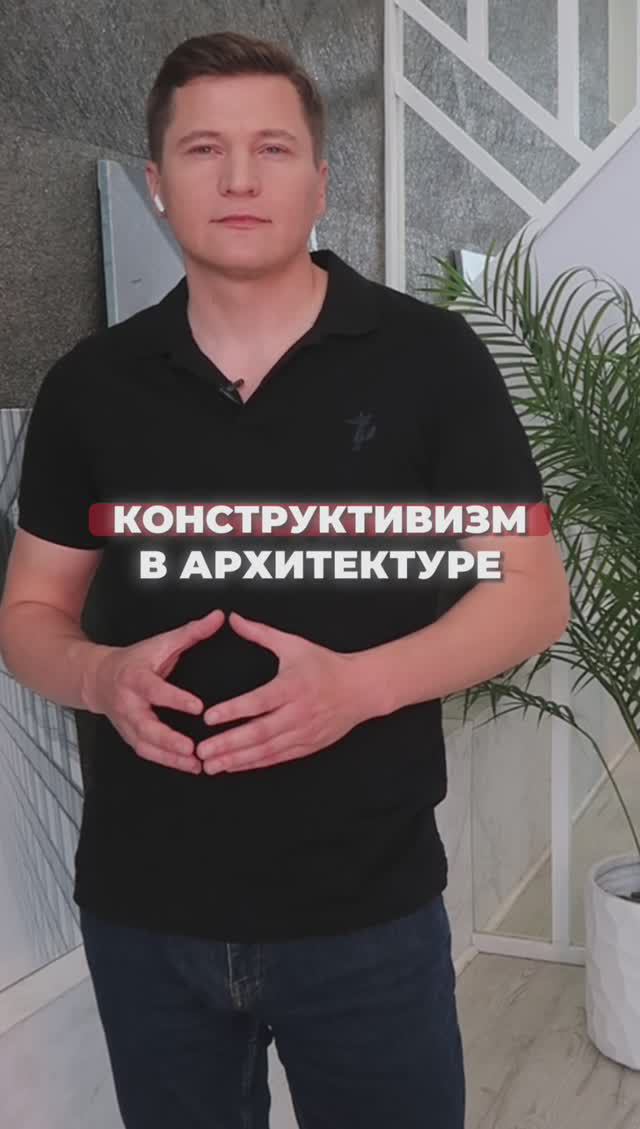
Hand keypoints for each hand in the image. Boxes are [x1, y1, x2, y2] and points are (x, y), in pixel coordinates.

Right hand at [85, 608, 225, 773]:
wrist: (99, 679)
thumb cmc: (136, 660)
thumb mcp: (161, 642)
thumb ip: (191, 632)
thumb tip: (219, 616)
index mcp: (135, 678)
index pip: (155, 690)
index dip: (175, 699)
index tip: (198, 707)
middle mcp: (128, 704)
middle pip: (146, 726)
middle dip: (168, 740)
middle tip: (192, 749)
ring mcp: (126, 724)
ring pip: (146, 746)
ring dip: (170, 758)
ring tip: (196, 764)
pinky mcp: (130, 737)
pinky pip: (147, 753)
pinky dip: (167, 762)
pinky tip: (189, 767)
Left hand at [195, 611, 371, 774]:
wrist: (361, 688)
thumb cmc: (325, 665)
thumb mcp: (293, 644)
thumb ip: (260, 633)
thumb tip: (233, 618)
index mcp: (292, 686)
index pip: (259, 701)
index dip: (233, 710)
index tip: (209, 718)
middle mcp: (298, 712)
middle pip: (259, 732)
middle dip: (228, 743)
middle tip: (202, 751)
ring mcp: (304, 732)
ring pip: (266, 750)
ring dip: (237, 759)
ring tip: (211, 764)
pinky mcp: (307, 746)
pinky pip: (277, 758)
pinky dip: (254, 764)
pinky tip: (233, 766)